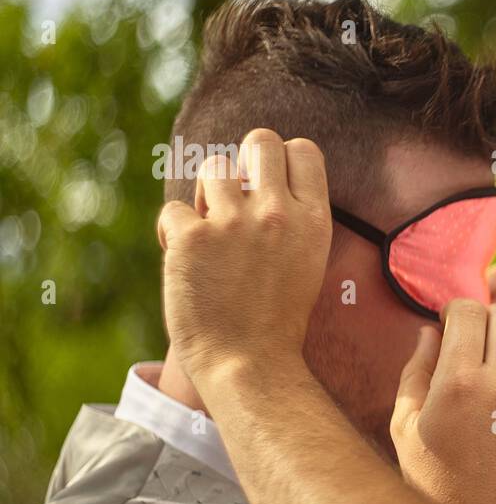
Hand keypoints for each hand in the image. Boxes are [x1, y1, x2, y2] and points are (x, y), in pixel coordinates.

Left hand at [156, 129, 330, 393]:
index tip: (271, 185)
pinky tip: (184, 258)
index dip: (283, 160)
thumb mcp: (307, 262)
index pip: (303, 150)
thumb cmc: (278, 321)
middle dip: (245, 161)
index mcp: (314, 220)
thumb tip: (260, 183)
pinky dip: (174, 233)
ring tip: (211, 233)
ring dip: (208, 195)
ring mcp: (234, 222)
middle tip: (237, 198)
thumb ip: (293, 219)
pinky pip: (174, 211)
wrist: (249, 364)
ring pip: (213, 166)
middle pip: (260, 140)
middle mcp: (278, 212)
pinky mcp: (192, 237)